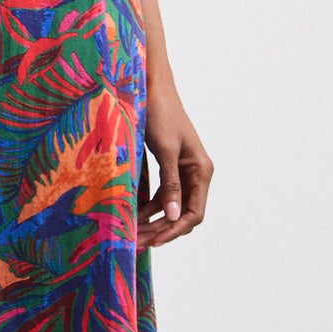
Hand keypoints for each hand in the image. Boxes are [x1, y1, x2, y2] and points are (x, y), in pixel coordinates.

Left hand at [138, 91, 212, 248]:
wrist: (152, 88)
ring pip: (169, 207)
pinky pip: (160, 195)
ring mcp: (182, 172)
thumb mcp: (166, 150)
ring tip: (130, 234)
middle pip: (182, 214)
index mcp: (201, 171)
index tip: (154, 241)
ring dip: (151, 221)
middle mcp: (195, 174)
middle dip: (161, 230)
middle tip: (136, 243)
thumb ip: (171, 183)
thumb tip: (175, 216)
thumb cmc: (162, 114)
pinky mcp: (168, 167)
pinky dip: (147, 207)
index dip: (175, 230)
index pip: (194, 213)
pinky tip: (131, 216)